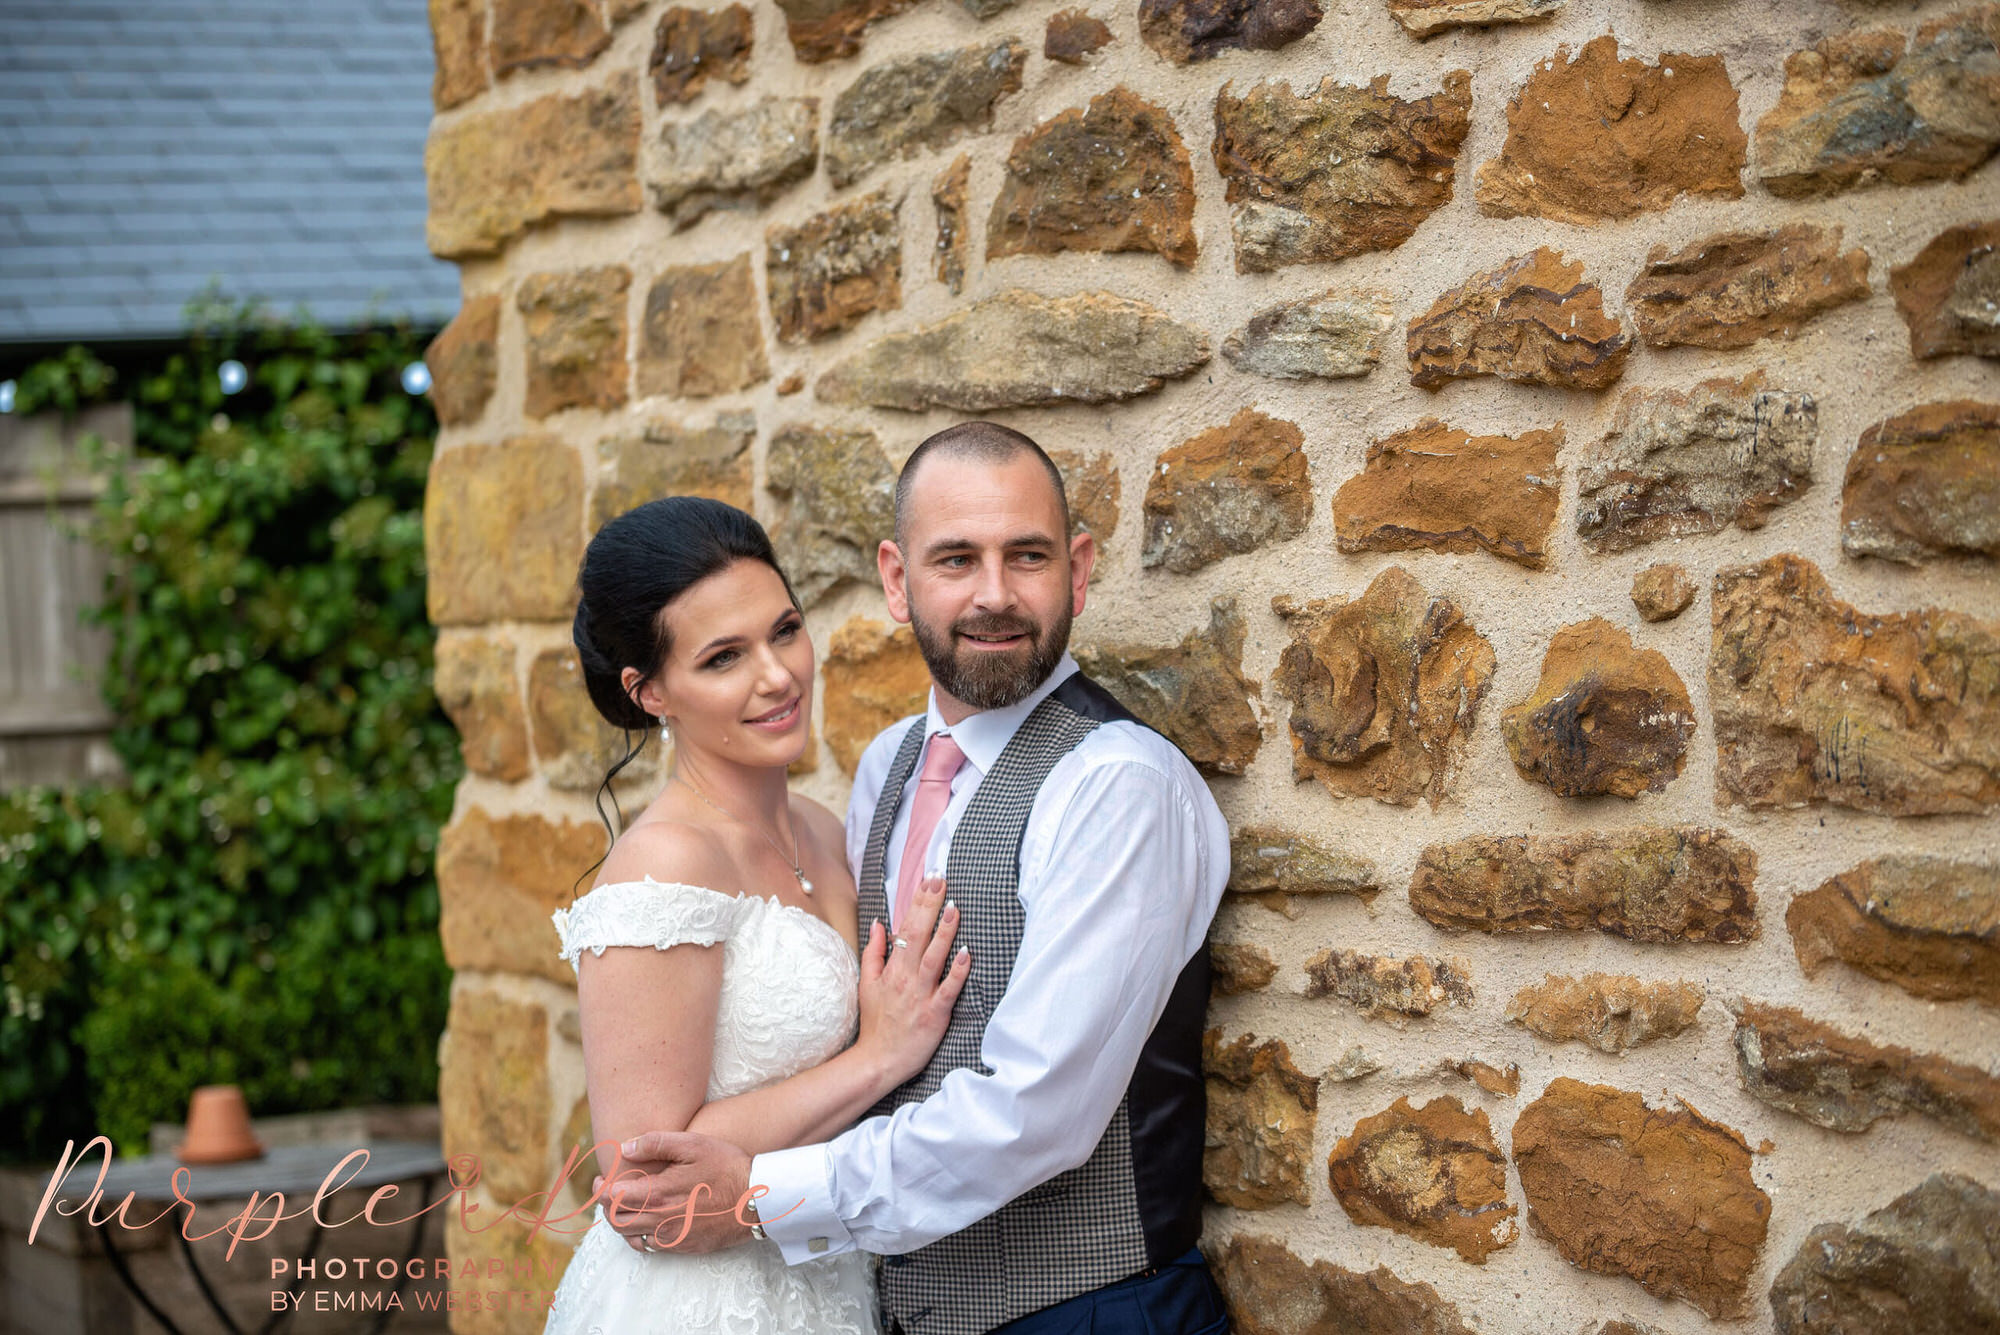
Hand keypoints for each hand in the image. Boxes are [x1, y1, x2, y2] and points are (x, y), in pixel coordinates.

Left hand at [595, 1131, 759, 1254]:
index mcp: (657, 1194)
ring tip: (626, 1205)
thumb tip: (625, 1148)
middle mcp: (659, 1221)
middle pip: (615, 1221)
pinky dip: (640, 1235)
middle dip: (606, 1206)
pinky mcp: (683, 1247)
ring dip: (621, 1221)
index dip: (600, 1188)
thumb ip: (656, 1143)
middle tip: (609, 1191)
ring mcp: (671, 1237)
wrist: (757, 1201)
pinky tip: (647, 1221)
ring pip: (630, 1237)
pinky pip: (650, 1247)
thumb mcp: (694, 1144)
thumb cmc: (727, 1167)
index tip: (601, 1179)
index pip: (612, 1198)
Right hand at [857, 875, 972, 1089]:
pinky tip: (966, 953)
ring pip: (934, 958)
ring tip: (954, 908)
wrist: (878, 1061)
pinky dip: (957, 971)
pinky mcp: (935, 1013)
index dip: (918, 903)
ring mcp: (921, 995)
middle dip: (930, 906)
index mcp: (892, 969)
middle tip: (941, 881)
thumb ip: (874, 952)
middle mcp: (906, 978)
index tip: (929, 880)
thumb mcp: (867, 984)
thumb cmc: (876, 1024)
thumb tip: (879, 923)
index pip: (905, 928)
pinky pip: (948, 989)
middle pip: (919, 936)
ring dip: (944, 932)